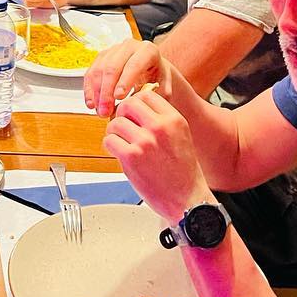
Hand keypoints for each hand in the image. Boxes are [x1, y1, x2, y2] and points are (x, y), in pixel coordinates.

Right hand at [83, 39, 164, 116]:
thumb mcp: (164, 87)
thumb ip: (154, 95)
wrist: (152, 71)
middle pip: (112, 67)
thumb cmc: (158, 80)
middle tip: (105, 111)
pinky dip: (89, 90)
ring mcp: (113, 50)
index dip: (125, 81)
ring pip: (99, 70)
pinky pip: (91, 72)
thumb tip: (138, 102)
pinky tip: (92, 104)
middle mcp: (129, 46)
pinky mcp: (101, 57)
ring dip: (97, 93)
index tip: (118, 98)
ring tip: (100, 111)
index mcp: (148, 50)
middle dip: (106, 92)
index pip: (134, 64)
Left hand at [103, 89, 214, 222]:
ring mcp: (145, 141)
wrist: (187, 201)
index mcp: (174, 120)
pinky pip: (109, 141)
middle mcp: (160, 127)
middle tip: (123, 126)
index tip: (133, 113)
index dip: (135, 103)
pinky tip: (119, 153)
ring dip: (114, 132)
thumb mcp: (181, 137)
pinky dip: (110, 147)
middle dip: (122, 114)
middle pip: (128, 104)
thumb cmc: (184, 173)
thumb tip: (138, 105)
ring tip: (121, 143)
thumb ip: (162, 120)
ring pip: (115, 123)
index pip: (146, 95)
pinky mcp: (131, 157)